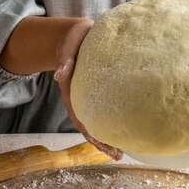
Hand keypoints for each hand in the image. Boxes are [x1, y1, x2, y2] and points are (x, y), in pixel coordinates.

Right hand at [54, 19, 122, 159]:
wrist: (79, 34)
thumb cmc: (74, 37)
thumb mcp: (67, 43)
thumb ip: (64, 57)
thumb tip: (60, 74)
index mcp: (72, 90)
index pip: (79, 116)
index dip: (89, 132)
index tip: (99, 143)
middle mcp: (81, 98)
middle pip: (90, 125)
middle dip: (102, 142)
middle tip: (117, 155)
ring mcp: (90, 98)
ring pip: (99, 122)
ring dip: (109, 137)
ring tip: (122, 152)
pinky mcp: (101, 93)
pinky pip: (108, 111)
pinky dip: (116, 123)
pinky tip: (128, 131)